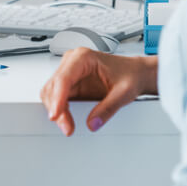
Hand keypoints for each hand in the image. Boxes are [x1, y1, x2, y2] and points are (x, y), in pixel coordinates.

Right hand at [40, 51, 157, 135]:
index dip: (57, 98)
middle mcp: (73, 63)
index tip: (56, 114)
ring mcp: (70, 73)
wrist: (135, 74)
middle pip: (53, 86)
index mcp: (83, 57)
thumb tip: (92, 123)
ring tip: (68, 126)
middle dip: (56, 108)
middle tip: (67, 127)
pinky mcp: (71, 85)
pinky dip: (59, 110)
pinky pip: (57, 98)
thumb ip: (108, 108)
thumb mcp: (124, 92)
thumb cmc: (130, 75)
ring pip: (51, 92)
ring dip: (56, 111)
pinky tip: (67, 120)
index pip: (63, 78)